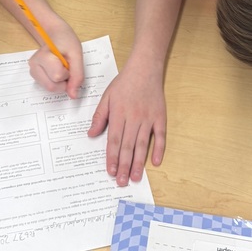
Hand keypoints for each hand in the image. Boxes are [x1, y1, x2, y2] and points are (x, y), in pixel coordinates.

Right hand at [28, 23, 83, 98]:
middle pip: (51, 87)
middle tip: (67, 68)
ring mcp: (32, 71)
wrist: (56, 34)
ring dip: (60, 83)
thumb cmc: (66, 41)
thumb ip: (77, 76)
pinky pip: (47, 86)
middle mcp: (34, 65)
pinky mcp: (34, 75)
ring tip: (62, 68)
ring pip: (49, 88)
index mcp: (43, 56)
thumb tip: (73, 96)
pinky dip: (55, 82)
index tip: (69, 63)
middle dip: (64, 81)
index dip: (68, 73)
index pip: (57, 76)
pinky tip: (56, 71)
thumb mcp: (77, 55)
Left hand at [88, 61, 165, 186]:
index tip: (110, 171)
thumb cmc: (124, 83)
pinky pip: (160, 135)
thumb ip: (99, 116)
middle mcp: (133, 118)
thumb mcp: (106, 97)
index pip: (114, 140)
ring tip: (136, 178)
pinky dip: (159, 149)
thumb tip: (91, 135)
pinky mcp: (160, 117)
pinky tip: (155, 162)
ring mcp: (148, 118)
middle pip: (127, 146)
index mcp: (118, 113)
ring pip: (142, 144)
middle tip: (122, 182)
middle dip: (124, 165)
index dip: (112, 157)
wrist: (145, 68)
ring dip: (139, 162)